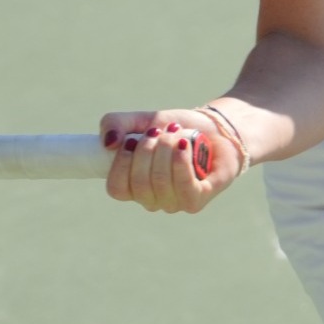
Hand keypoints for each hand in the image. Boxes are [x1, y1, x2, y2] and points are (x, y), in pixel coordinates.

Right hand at [96, 108, 246, 213]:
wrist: (214, 127)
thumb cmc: (176, 129)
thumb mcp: (142, 120)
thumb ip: (115, 124)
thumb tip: (108, 143)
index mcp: (135, 187)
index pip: (116, 188)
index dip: (122, 163)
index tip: (132, 140)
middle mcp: (154, 200)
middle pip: (138, 183)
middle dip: (148, 150)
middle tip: (160, 133)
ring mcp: (176, 202)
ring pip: (160, 182)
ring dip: (167, 149)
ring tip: (177, 135)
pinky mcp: (198, 199)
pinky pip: (184, 187)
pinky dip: (181, 162)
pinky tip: (184, 145)